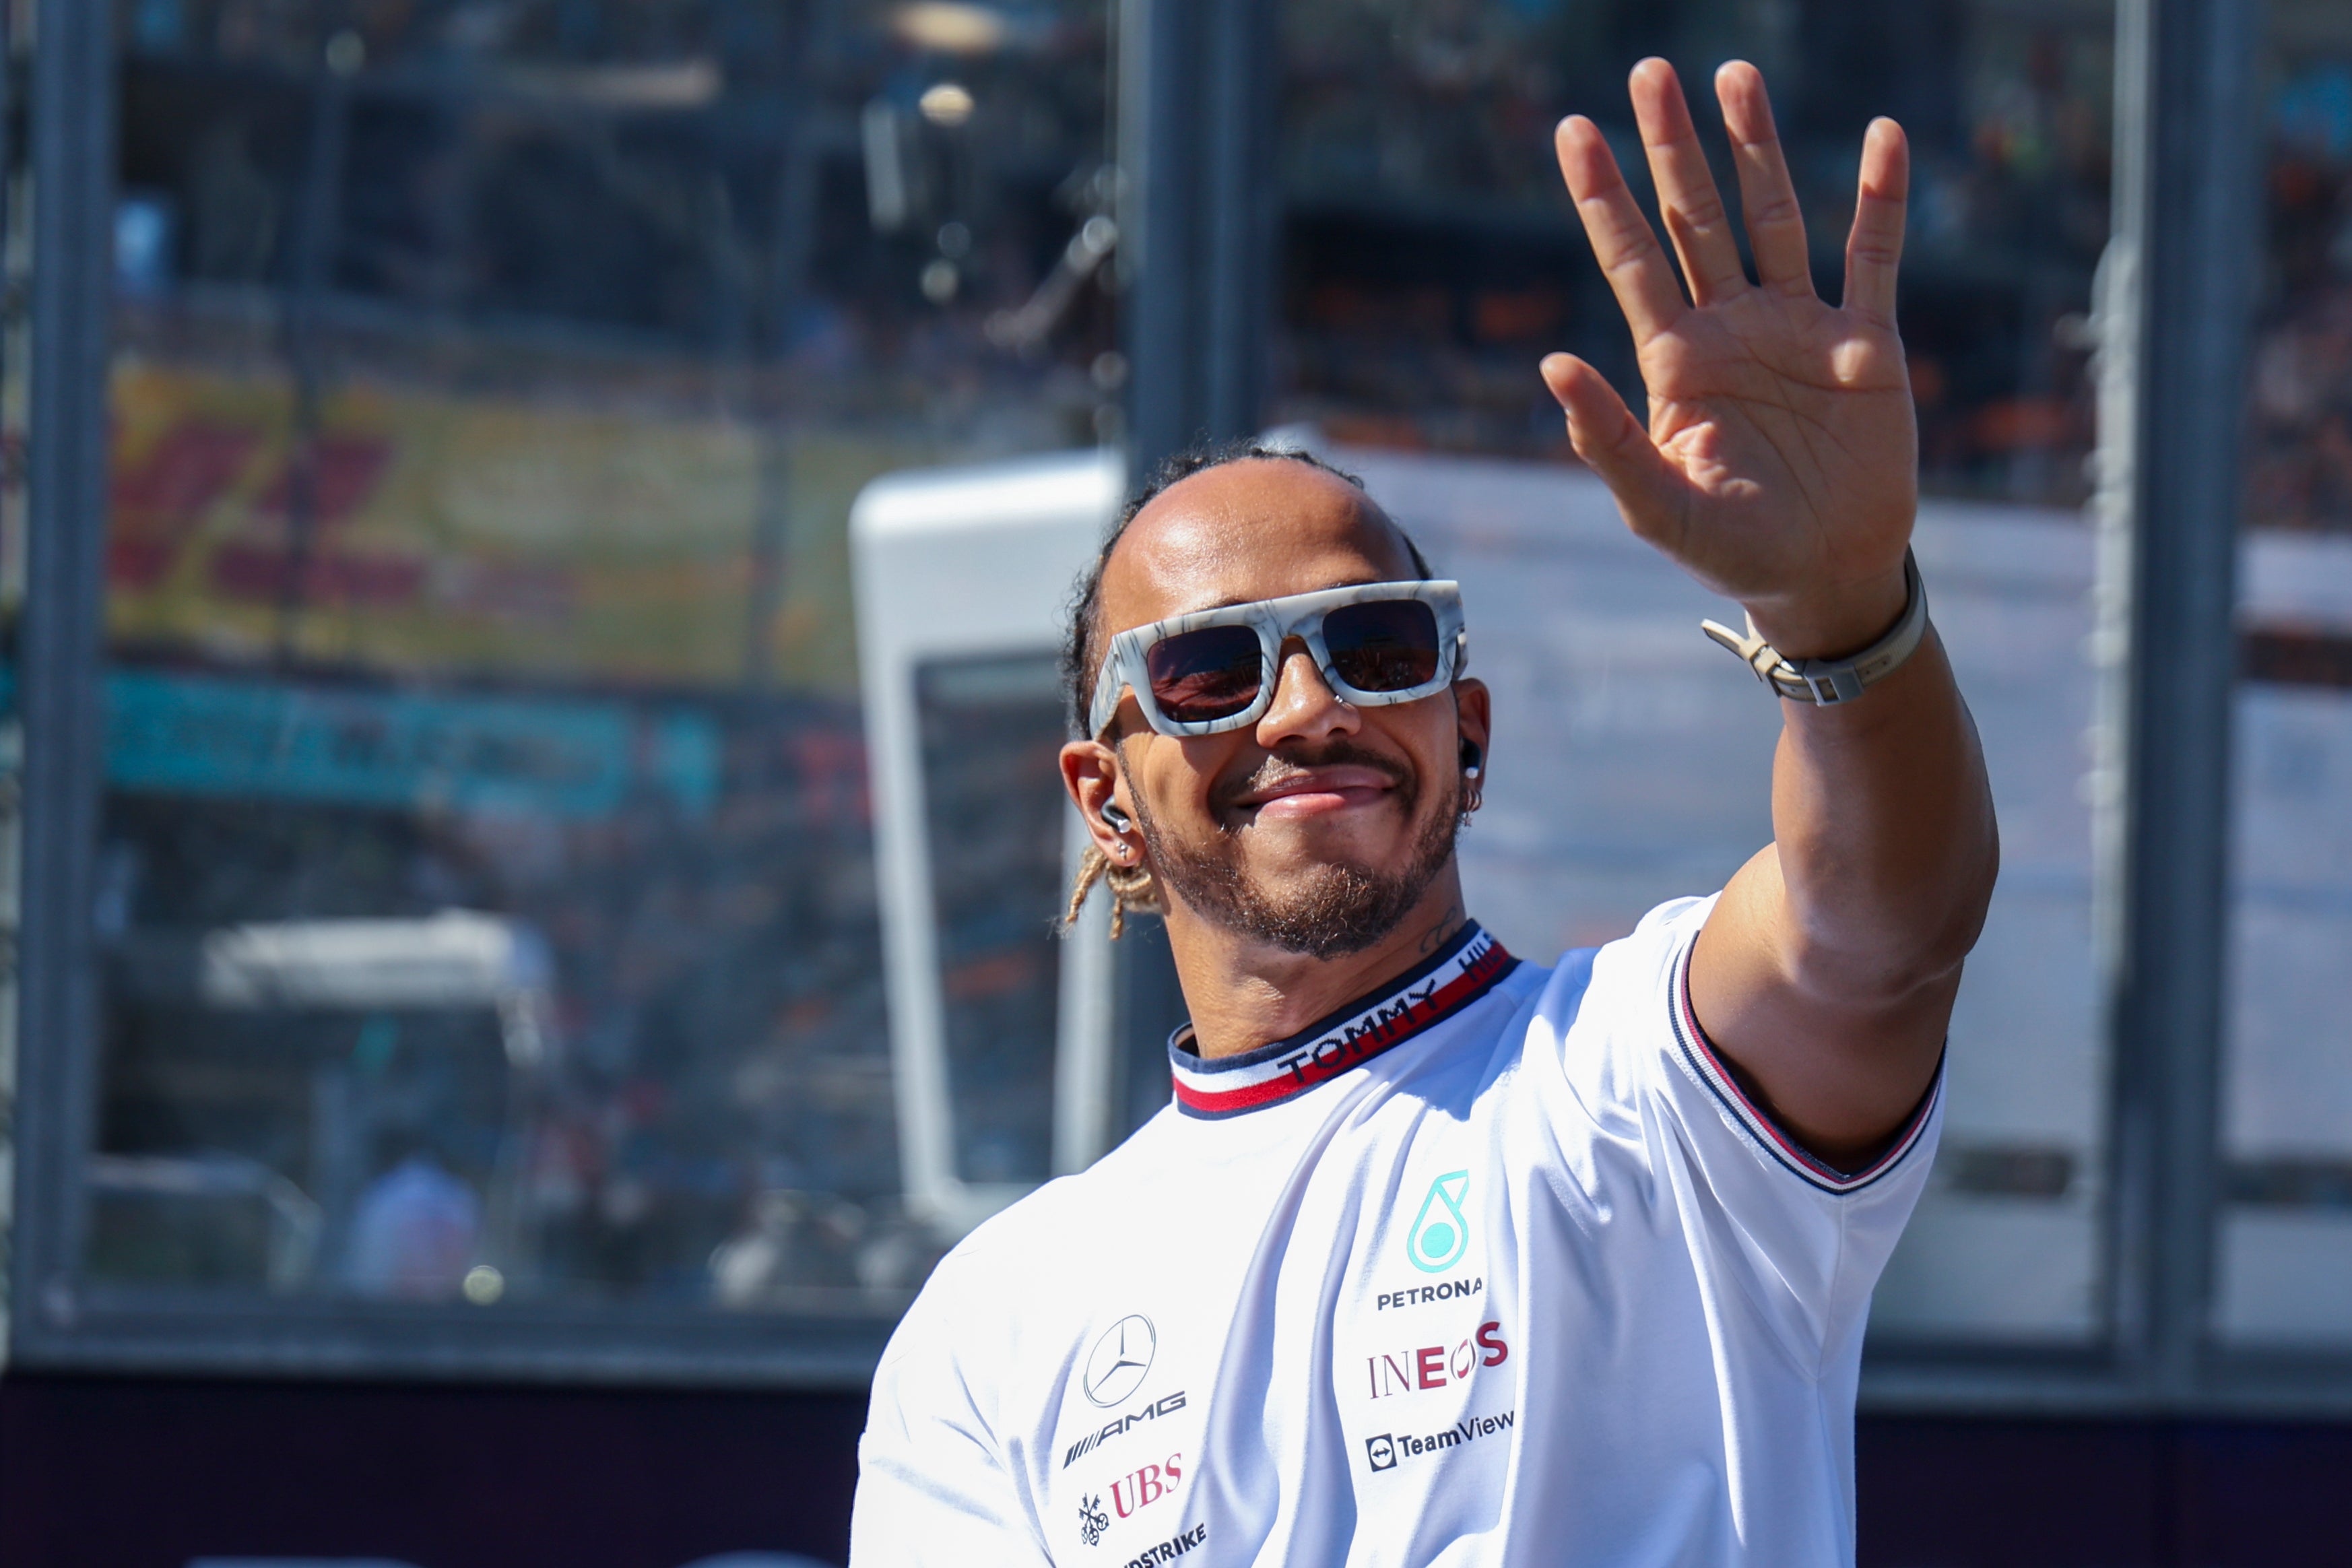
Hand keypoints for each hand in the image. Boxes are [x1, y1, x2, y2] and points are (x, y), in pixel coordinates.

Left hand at [1543, 59, 1916, 658]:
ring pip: (1774, 217)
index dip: (1604, 196)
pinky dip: (1880, 199)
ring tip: (1735, 75)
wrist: (1823, 576)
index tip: (1574, 130)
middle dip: (1673, 147)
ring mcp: (1798, 328)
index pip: (1632, 261)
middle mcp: (1731, 328)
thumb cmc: (1732, 550)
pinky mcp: (1866, 343)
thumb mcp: (1659, 507)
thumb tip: (1551, 364)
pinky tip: (1881, 137)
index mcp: (1675, 361)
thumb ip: (1606, 441)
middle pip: (1696, 219)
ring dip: (1756, 148)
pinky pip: (1874, 257)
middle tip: (1650, 72)